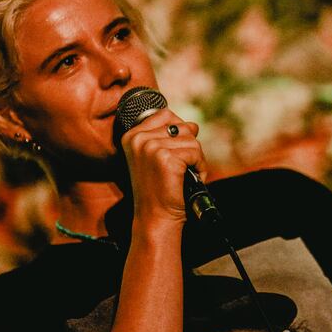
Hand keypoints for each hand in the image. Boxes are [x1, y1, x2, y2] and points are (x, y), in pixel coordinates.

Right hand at [120, 108, 206, 226]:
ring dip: (195, 159)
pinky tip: (189, 179)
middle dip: (188, 147)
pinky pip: (196, 152)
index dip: (178, 132)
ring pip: (191, 139)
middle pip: (181, 126)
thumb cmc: (158, 188)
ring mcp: (151, 147)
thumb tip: (193, 125)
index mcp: (131, 135)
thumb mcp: (155, 156)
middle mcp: (138, 138)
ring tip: (184, 175)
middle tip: (180, 168)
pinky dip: (200, 167)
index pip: (165, 114)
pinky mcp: (166, 158)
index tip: (172, 155)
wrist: (156, 216)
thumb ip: (168, 136)